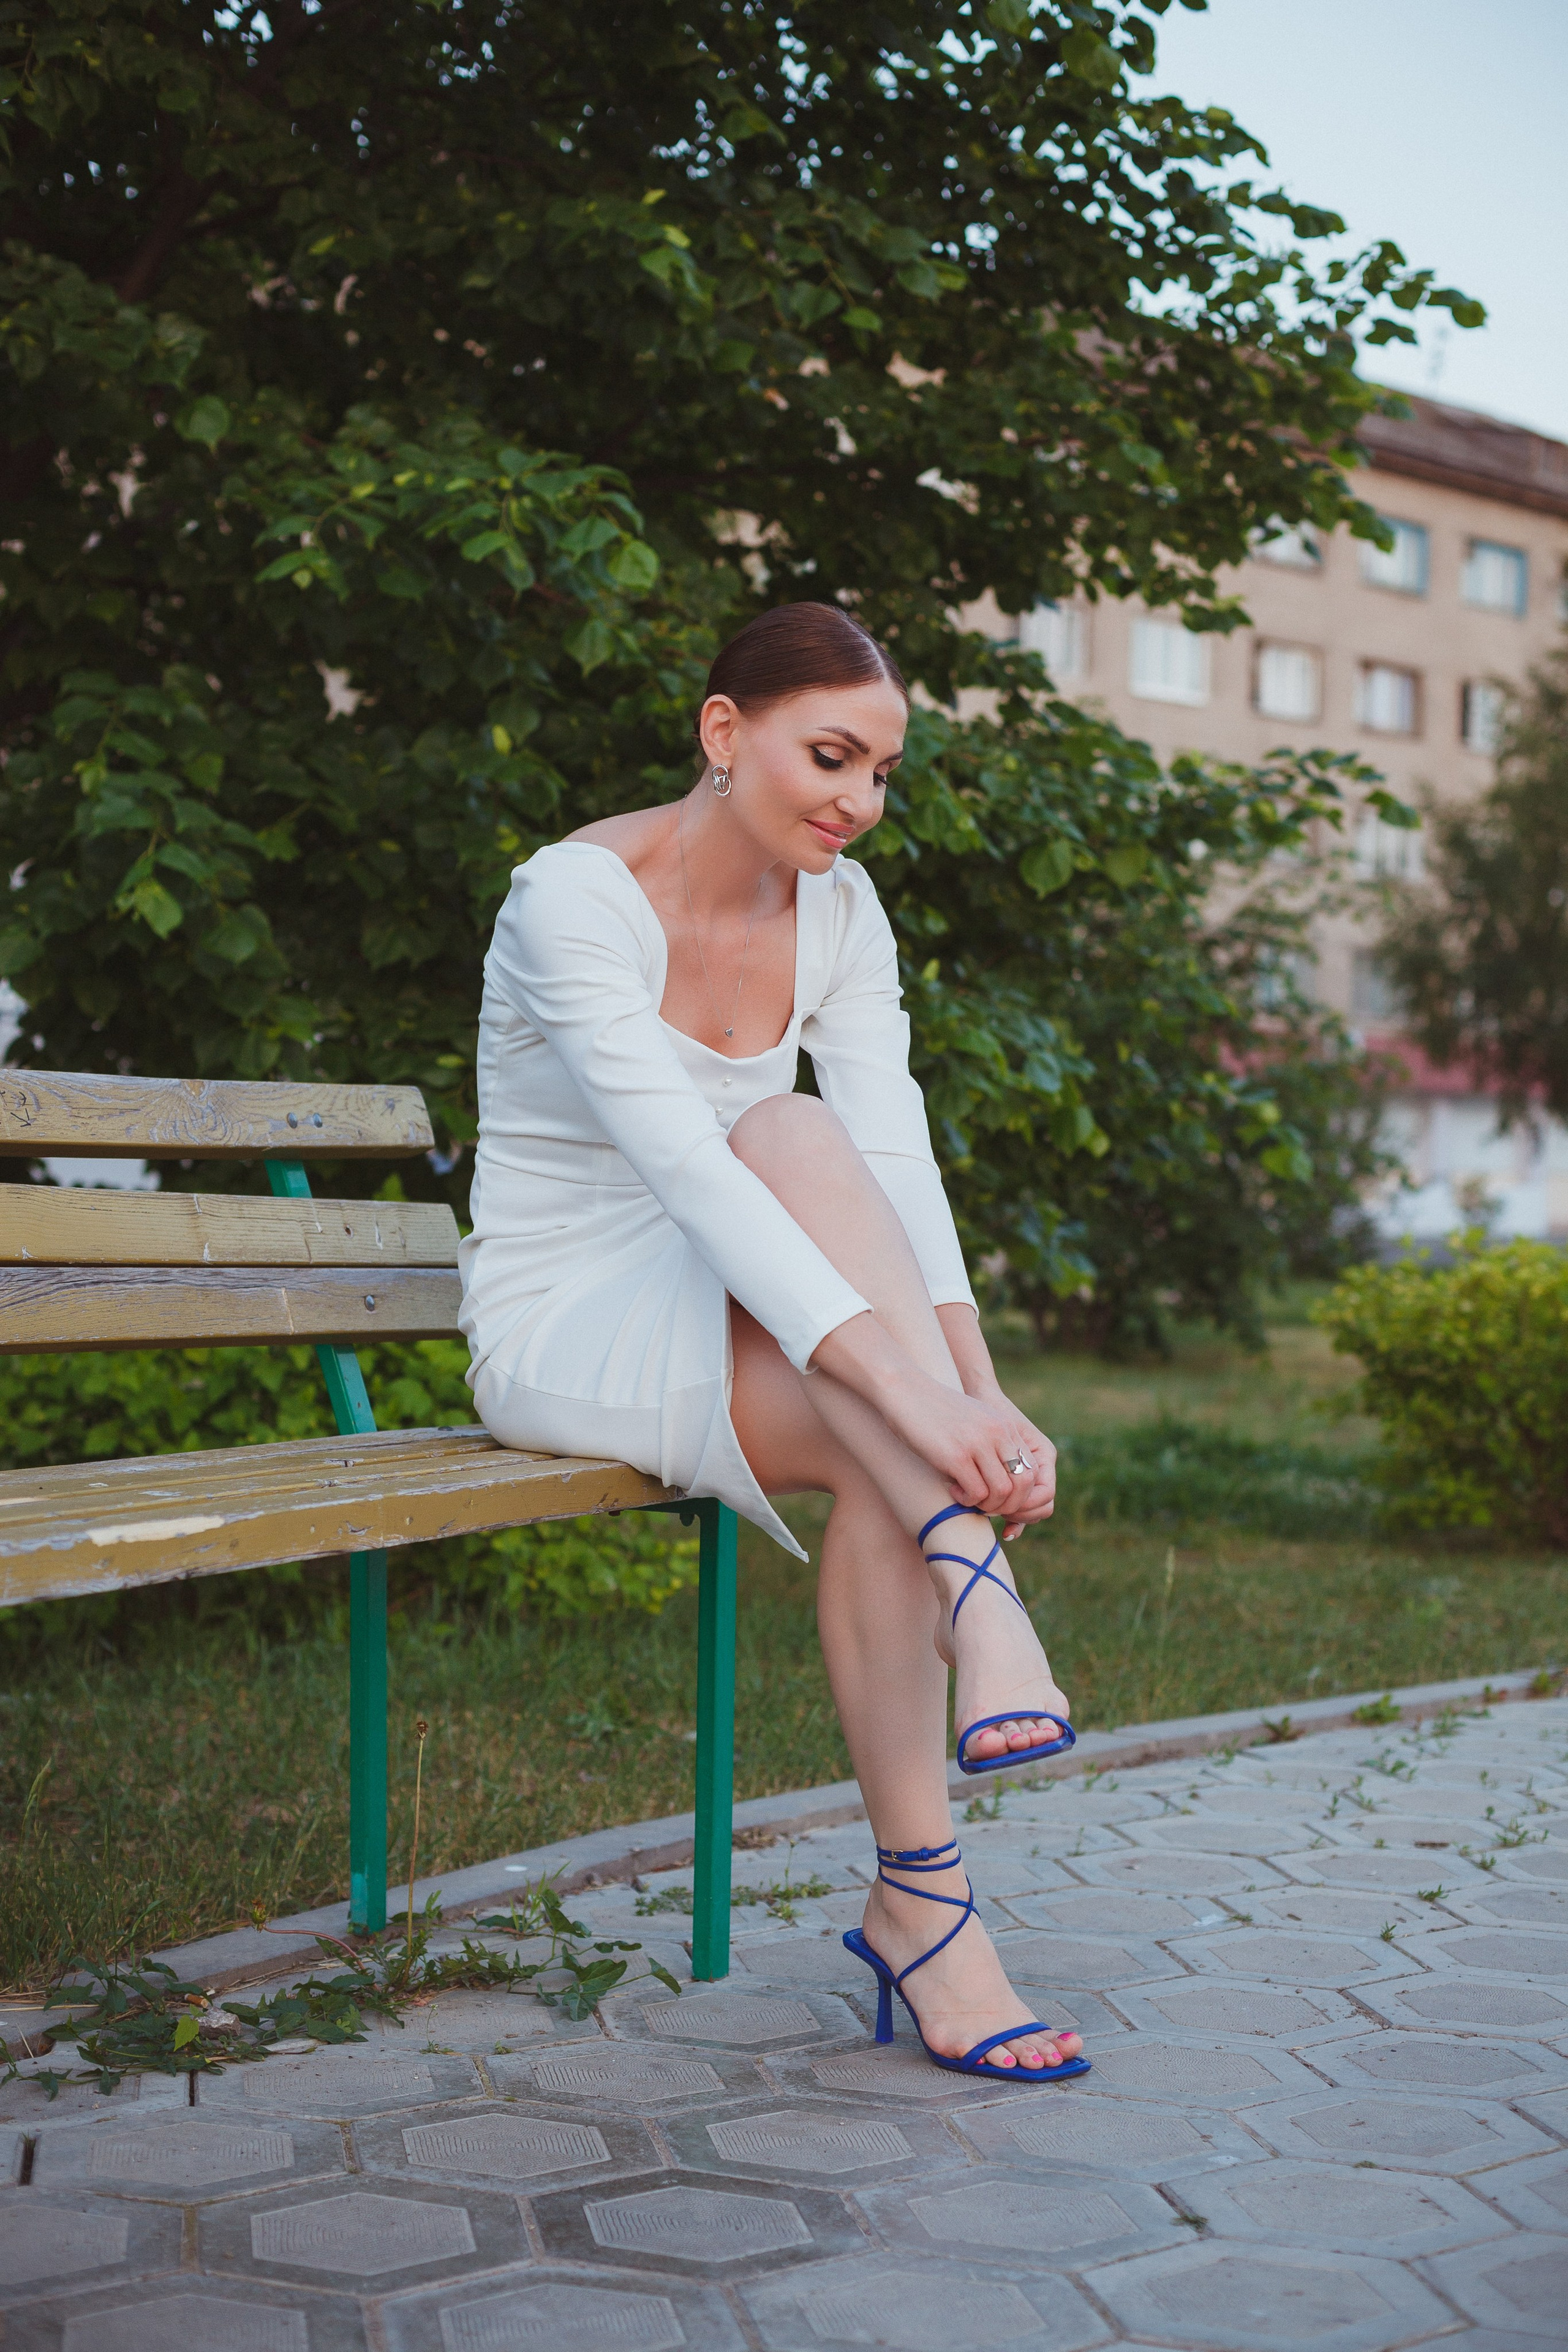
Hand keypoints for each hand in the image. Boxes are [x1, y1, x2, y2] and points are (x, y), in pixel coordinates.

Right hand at [879, 1369, 1056, 1530]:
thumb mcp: (974, 1421)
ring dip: (987, 1505)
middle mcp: (998, 1433)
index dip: (1019, 1493)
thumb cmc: (934, 1410)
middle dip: (1008, 1504)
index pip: (1032, 1470)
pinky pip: (976, 1493)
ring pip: (1002, 1492)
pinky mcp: (956, 1456)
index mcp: (1005, 1426)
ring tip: (968, 1497)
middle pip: (1024, 1484)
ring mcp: (978, 1444)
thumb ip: (991, 1443)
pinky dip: (967, 1501)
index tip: (998, 1496)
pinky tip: (953, 1489)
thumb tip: (1001, 1480)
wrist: (904, 1390)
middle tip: (986, 1505)